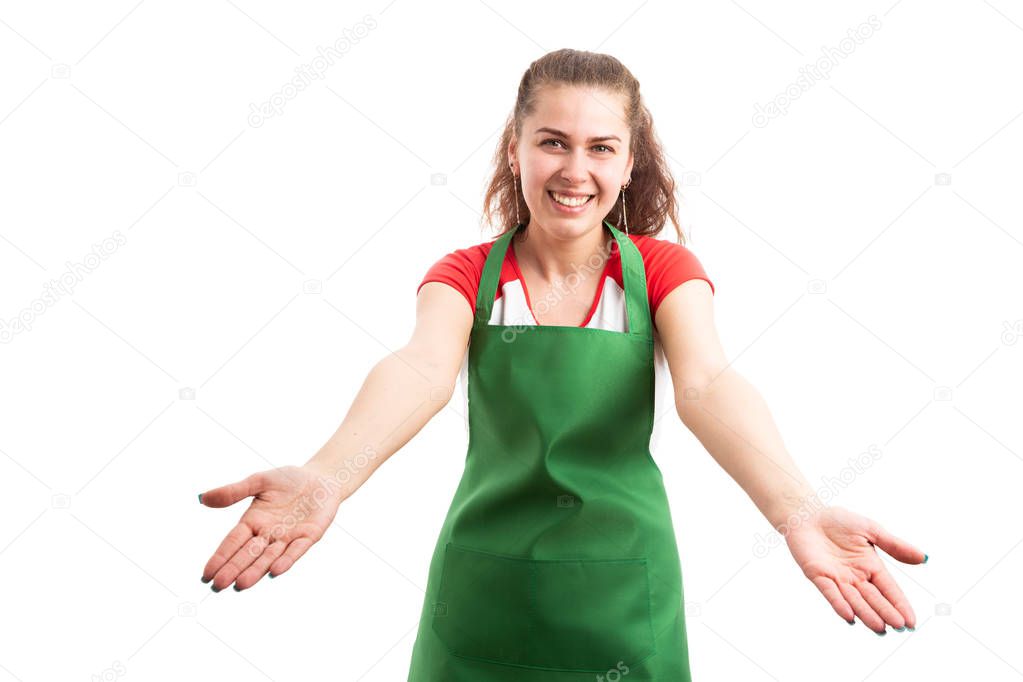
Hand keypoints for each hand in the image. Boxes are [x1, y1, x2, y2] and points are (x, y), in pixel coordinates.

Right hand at [198, 465, 342, 590]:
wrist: (321, 478)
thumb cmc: (289, 480)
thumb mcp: (259, 481)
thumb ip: (234, 491)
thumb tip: (202, 497)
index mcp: (253, 522)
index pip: (233, 542)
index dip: (221, 557)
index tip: (206, 574)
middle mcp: (268, 534)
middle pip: (248, 554)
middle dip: (234, 569)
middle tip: (218, 586)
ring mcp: (288, 537)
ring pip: (269, 557)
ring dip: (256, 570)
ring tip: (241, 584)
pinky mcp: (308, 536)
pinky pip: (296, 550)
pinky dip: (286, 560)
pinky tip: (276, 570)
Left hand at [783, 506, 925, 633]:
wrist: (807, 514)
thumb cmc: (838, 520)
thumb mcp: (871, 530)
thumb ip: (894, 545)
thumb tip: (924, 557)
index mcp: (870, 566)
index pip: (889, 589)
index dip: (899, 604)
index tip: (911, 622)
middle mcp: (855, 576)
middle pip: (874, 598)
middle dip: (886, 612)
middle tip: (898, 627)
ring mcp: (836, 577)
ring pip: (854, 600)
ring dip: (866, 614)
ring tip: (880, 628)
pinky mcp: (817, 575)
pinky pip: (830, 592)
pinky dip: (839, 604)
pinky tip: (849, 616)